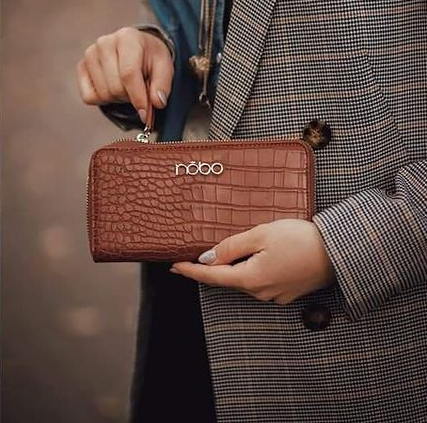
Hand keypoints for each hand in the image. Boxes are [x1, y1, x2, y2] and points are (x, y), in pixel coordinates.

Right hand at [76, 27, 173, 122]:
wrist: (137, 48)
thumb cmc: (151, 58)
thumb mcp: (164, 67)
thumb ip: (162, 85)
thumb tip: (157, 103)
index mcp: (128, 38)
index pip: (128, 73)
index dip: (138, 97)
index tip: (145, 114)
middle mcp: (105, 43)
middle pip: (115, 87)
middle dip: (130, 97)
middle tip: (139, 89)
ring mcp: (90, 54)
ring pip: (103, 94)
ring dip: (118, 98)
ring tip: (127, 86)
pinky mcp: (81, 67)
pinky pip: (89, 97)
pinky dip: (103, 99)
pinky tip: (113, 86)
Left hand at [170, 219, 335, 303]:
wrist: (337, 252)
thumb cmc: (300, 240)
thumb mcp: (261, 234)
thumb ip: (232, 246)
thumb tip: (208, 258)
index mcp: (251, 279)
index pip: (212, 276)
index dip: (191, 271)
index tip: (173, 266)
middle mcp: (261, 292)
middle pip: (229, 278)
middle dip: (214, 266)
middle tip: (195, 254)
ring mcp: (276, 295)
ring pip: (247, 279)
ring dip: (237, 266)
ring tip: (233, 249)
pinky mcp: (288, 291)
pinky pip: (263, 280)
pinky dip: (255, 268)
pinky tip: (261, 255)